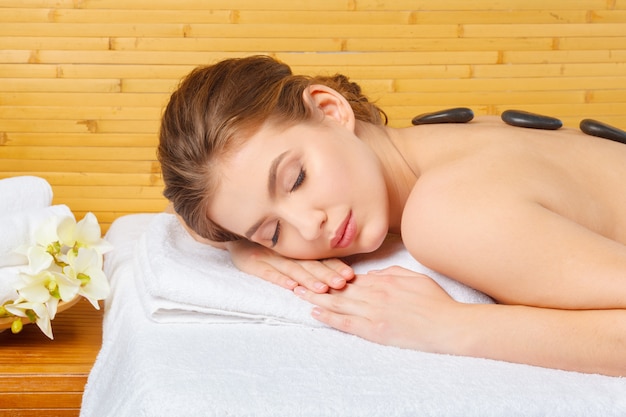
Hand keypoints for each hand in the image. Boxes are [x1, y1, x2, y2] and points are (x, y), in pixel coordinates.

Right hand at [225, 239, 354, 292]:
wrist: (235, 234)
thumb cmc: (267, 243)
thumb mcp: (288, 245)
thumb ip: (309, 254)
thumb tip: (339, 266)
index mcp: (297, 250)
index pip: (320, 259)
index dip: (335, 267)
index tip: (350, 275)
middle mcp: (286, 253)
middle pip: (310, 265)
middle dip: (327, 275)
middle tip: (342, 284)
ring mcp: (269, 258)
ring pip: (292, 270)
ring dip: (308, 280)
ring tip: (321, 289)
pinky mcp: (253, 263)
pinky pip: (267, 272)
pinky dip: (279, 279)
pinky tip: (290, 287)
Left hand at [295, 266, 466, 352]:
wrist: (448, 325)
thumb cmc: (436, 302)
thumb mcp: (415, 277)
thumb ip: (391, 273)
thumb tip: (373, 274)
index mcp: (385, 280)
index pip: (352, 276)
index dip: (332, 274)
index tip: (315, 271)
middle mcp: (375, 293)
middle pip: (340, 287)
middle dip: (316, 282)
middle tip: (295, 278)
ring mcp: (374, 312)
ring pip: (339, 302)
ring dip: (316, 297)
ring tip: (297, 292)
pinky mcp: (375, 330)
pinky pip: (347, 322)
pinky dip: (330, 317)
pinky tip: (315, 312)